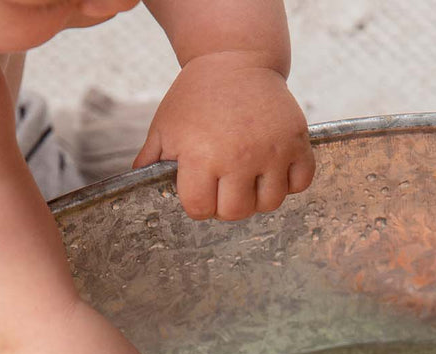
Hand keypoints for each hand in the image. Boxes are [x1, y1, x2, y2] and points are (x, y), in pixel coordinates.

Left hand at [133, 51, 314, 220]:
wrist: (234, 59)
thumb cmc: (196, 96)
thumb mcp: (165, 127)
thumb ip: (150, 161)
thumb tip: (135, 188)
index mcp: (201, 155)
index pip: (201, 210)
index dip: (198, 204)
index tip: (200, 190)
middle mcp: (239, 155)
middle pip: (236, 212)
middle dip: (227, 204)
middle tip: (224, 184)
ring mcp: (272, 149)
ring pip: (270, 203)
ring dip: (258, 197)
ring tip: (248, 177)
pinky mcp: (297, 141)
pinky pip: (300, 183)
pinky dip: (289, 182)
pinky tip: (273, 169)